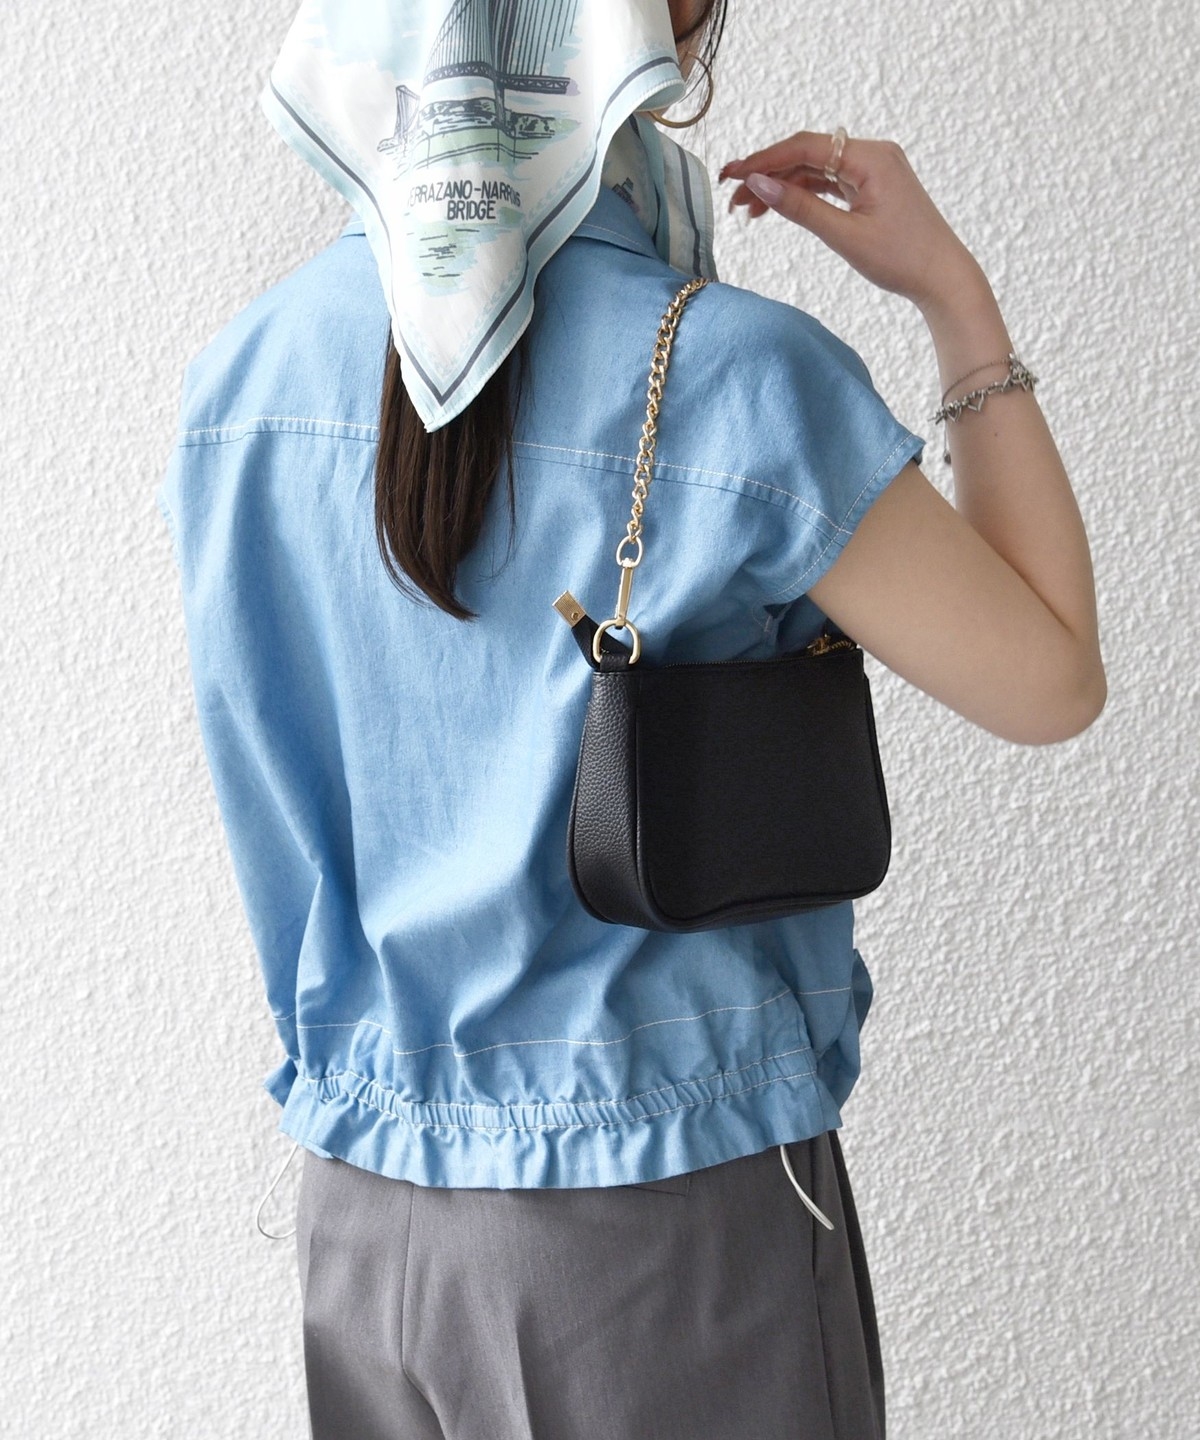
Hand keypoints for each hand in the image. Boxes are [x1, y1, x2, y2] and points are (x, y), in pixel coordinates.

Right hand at [720, 132, 986, 315]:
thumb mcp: (845, 235)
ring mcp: (874, 169)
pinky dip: (804, 194)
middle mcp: (873, 154)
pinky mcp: (873, 186)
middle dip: (768, 174)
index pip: (805, 147)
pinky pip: (830, 182)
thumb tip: (759, 184)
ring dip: (782, 186)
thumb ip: (800, 208)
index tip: (732, 174)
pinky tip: (778, 207)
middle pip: (807, 154)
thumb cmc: (902, 259)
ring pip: (816, 169)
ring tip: (749, 210)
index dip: (763, 160)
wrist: (943, 278)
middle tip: (733, 196)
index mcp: (870, 157)